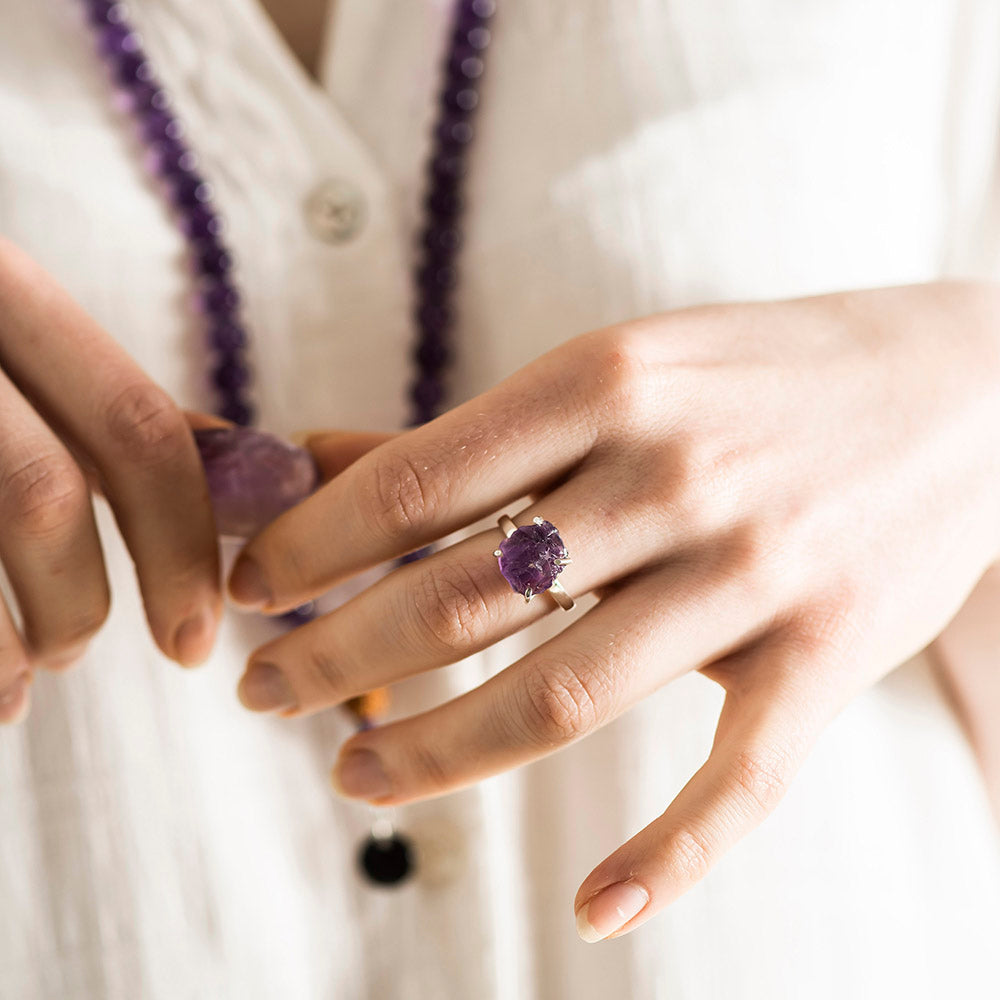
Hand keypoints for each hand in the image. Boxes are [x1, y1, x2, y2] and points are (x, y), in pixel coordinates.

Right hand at [0, 238, 220, 723]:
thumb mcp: (14, 340)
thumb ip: (103, 404)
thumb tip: (231, 450)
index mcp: (10, 291)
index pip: (138, 428)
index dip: (182, 546)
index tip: (195, 641)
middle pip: (42, 495)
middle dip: (76, 607)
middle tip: (73, 654)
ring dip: (0, 653)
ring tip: (14, 687)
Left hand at [228, 283, 999, 939]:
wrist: (960, 389)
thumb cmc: (757, 377)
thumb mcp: (617, 368)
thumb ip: (477, 434)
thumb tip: (319, 458)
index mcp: (605, 382)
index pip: (415, 485)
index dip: (310, 548)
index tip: (249, 591)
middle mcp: (673, 474)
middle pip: (463, 597)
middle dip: (335, 654)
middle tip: (261, 693)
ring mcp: (756, 571)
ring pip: (562, 696)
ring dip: (436, 748)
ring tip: (351, 771)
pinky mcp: (829, 655)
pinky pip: (738, 780)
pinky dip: (666, 856)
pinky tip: (592, 906)